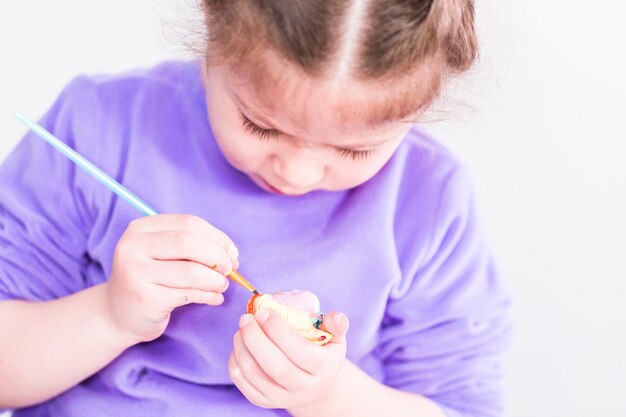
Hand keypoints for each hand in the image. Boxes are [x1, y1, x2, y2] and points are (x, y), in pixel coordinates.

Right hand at [104, 214, 238, 342]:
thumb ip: (193, 247)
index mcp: (141, 228)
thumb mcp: (164, 254)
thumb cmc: (151, 280)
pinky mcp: (145, 299)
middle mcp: (133, 247)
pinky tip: (213, 299)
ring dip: (216, 280)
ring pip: (192, 271)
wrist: (117, 315)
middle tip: (230, 270)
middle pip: (189, 243)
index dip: (217, 237)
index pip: (188, 223)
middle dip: (218, 256)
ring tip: (221, 286)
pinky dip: (209, 296)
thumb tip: (231, 253)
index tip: (232, 252)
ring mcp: (136, 273)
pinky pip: (189, 294)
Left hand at [228, 308, 349, 408]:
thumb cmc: (323, 352)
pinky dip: (235, 362)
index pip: (300, 351)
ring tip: (241, 329)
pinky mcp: (265, 402)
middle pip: (275, 366)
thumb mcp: (335, 338)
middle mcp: (305, 389)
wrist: (315, 384)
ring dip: (242, 348)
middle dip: (255, 338)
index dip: (278, 330)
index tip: (264, 312)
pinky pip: (244, 383)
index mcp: (324, 369)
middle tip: (246, 318)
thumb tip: (334, 318)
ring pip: (255, 375)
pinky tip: (239, 345)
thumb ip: (336, 324)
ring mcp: (284, 398)